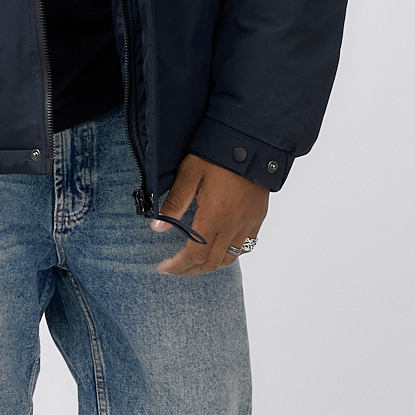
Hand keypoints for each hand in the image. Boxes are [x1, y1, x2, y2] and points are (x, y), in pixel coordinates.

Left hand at [152, 153, 270, 275]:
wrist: (252, 144)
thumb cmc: (218, 156)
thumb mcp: (189, 174)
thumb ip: (174, 202)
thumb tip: (157, 227)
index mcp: (214, 217)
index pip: (194, 254)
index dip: (178, 266)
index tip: (164, 268)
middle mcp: (232, 225)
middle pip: (211, 262)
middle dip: (190, 270)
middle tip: (175, 268)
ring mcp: (247, 224)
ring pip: (229, 258)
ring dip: (209, 264)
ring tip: (194, 261)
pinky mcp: (257, 218)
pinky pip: (245, 246)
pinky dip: (229, 254)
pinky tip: (218, 248)